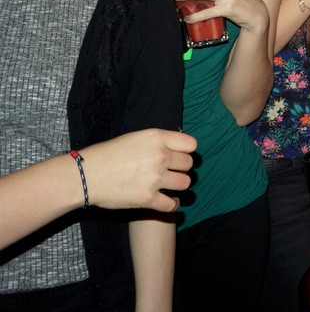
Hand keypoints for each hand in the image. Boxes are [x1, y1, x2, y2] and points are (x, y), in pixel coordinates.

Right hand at [80, 129, 196, 211]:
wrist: (85, 175)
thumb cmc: (108, 155)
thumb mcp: (136, 137)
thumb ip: (158, 142)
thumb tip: (176, 148)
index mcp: (157, 138)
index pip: (191, 144)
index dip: (186, 151)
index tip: (178, 156)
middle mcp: (159, 156)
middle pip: (188, 164)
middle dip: (181, 168)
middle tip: (170, 172)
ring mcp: (154, 178)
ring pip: (185, 183)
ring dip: (178, 185)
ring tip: (168, 185)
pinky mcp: (147, 199)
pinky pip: (172, 204)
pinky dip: (171, 204)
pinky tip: (165, 200)